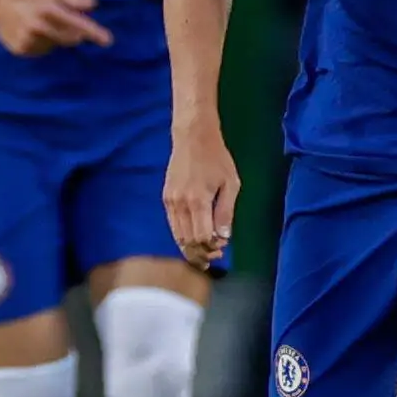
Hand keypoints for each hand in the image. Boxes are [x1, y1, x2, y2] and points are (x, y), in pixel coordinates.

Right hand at [0, 0, 112, 55]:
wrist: (0, 0)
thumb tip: (93, 4)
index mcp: (49, 8)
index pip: (76, 23)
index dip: (93, 32)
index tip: (108, 40)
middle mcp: (39, 25)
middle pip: (69, 39)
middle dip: (73, 33)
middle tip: (60, 21)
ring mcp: (28, 39)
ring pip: (54, 46)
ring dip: (55, 38)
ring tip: (42, 24)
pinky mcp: (20, 49)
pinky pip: (41, 51)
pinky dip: (42, 44)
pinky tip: (32, 32)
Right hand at [163, 126, 238, 268]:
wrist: (192, 138)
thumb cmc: (217, 158)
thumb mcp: (231, 184)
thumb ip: (226, 212)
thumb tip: (223, 237)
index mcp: (199, 200)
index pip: (202, 236)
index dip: (211, 248)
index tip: (221, 250)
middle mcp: (181, 204)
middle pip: (188, 240)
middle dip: (201, 253)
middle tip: (212, 259)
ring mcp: (171, 201)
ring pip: (178, 235)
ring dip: (190, 248)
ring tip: (202, 255)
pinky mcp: (166, 198)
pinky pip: (173, 225)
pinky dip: (182, 237)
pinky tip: (191, 241)